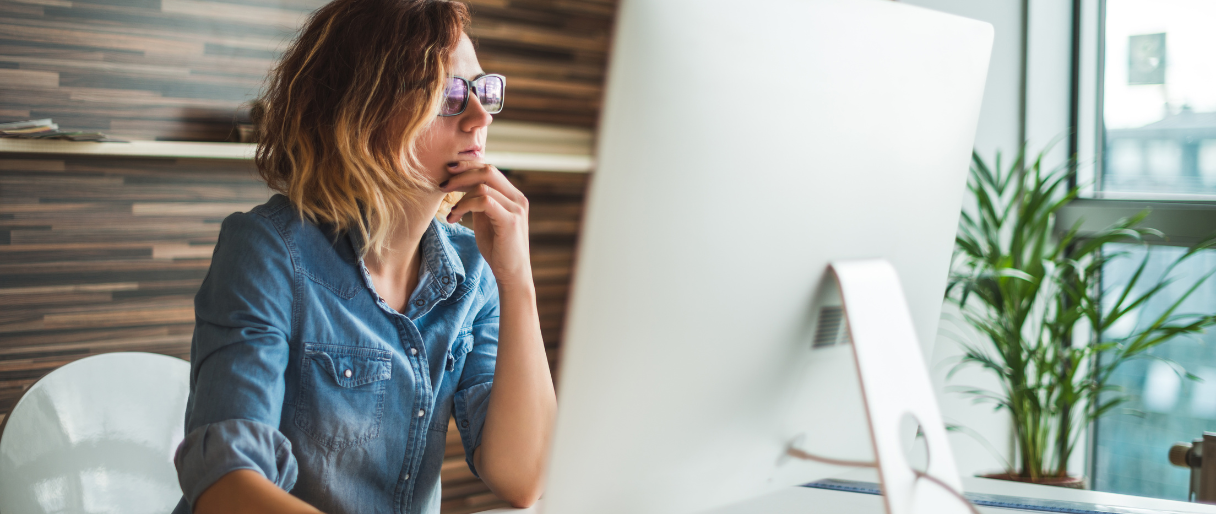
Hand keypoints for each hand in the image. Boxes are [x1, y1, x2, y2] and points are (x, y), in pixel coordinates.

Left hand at [440, 161, 531, 286]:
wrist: (512, 275)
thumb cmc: (498, 250)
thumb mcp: (486, 220)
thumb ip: (479, 202)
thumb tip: (462, 186)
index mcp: (513, 196)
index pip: (489, 170)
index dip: (468, 167)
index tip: (448, 172)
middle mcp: (518, 198)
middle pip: (488, 170)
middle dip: (462, 174)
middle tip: (443, 184)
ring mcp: (516, 209)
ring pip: (483, 185)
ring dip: (460, 196)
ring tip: (451, 211)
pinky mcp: (510, 221)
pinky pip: (484, 201)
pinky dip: (465, 205)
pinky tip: (455, 216)